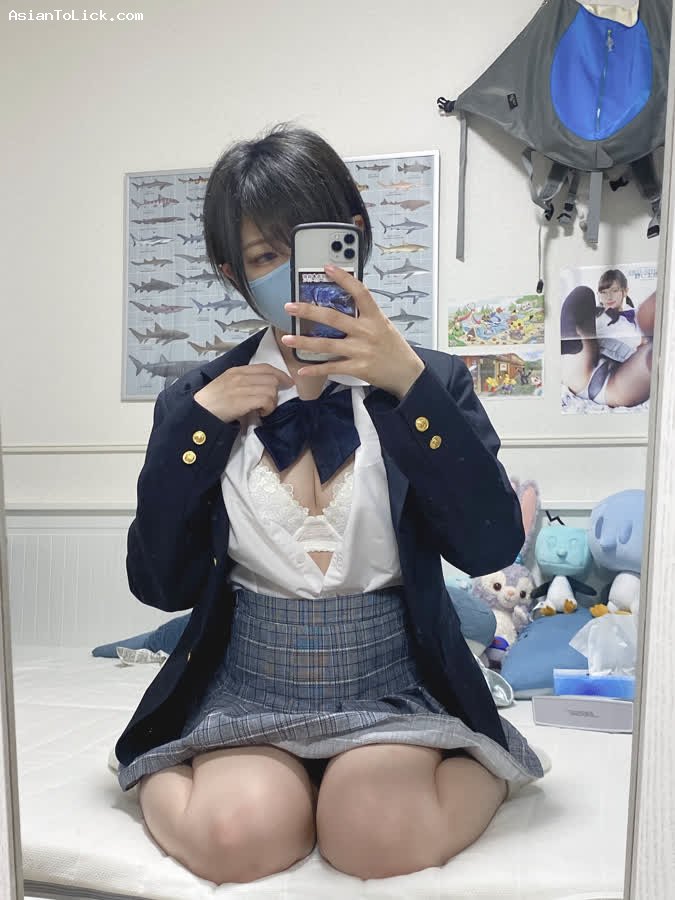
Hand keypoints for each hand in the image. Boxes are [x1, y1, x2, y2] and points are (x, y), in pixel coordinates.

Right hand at [194, 363, 292, 422]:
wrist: (199, 411)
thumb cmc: (211, 401)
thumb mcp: (226, 383)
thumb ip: (242, 381)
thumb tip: (261, 386)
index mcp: (237, 370)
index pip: (265, 367)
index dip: (280, 374)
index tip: (288, 382)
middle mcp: (241, 376)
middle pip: (272, 377)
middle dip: (277, 390)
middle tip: (272, 402)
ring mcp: (242, 387)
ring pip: (271, 389)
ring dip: (271, 402)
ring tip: (262, 410)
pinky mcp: (244, 400)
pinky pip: (267, 400)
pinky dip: (268, 409)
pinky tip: (261, 414)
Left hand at [281, 265, 425, 398]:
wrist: (407, 373)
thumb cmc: (394, 348)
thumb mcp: (384, 325)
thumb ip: (365, 314)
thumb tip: (344, 300)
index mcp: (375, 317)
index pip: (360, 292)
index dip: (344, 278)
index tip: (327, 268)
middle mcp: (367, 332)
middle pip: (333, 318)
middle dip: (309, 311)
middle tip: (291, 306)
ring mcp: (361, 351)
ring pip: (327, 344)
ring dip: (304, 341)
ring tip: (287, 338)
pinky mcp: (358, 368)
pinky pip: (332, 367)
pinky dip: (316, 369)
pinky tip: (302, 368)